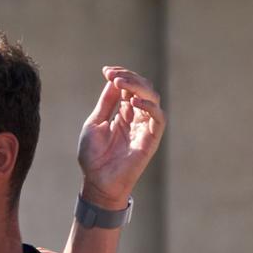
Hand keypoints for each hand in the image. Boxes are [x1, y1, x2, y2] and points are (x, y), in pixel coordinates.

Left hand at [76, 67, 165, 208]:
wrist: (97, 181)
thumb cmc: (93, 156)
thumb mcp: (95, 123)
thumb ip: (106, 103)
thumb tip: (112, 80)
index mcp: (123, 113)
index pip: (129, 87)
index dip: (121, 75)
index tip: (107, 70)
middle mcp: (137, 117)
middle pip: (143, 89)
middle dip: (129, 77)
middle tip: (113, 74)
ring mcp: (145, 127)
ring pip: (153, 98)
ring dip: (138, 87)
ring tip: (122, 83)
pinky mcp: (151, 139)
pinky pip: (158, 118)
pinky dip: (149, 107)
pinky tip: (133, 102)